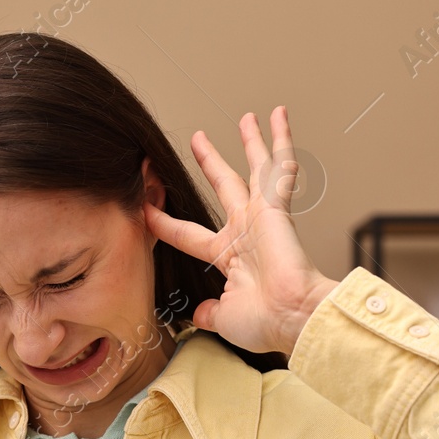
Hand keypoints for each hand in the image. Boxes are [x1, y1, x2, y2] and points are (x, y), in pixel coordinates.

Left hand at [144, 106, 337, 355]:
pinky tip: (279, 116)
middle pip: (224, 186)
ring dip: (253, 142)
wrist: (292, 318)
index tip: (147, 206)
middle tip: (199, 140)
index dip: (163, 220)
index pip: (186, 232)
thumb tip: (198, 315)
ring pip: (255, 168)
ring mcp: (263, 216)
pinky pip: (279, 167)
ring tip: (249, 117)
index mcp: (229, 255)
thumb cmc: (264, 322)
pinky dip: (281, 140)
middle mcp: (246, 231)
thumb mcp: (225, 318)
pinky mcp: (277, 207)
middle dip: (211, 162)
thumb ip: (210, 312)